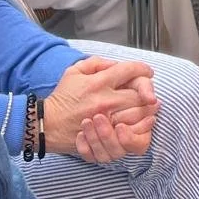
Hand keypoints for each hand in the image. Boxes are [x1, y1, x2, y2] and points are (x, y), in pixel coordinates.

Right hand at [44, 57, 159, 158]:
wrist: (47, 124)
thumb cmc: (62, 96)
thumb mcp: (74, 71)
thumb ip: (97, 63)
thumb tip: (116, 64)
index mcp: (99, 82)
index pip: (130, 71)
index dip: (143, 69)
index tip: (147, 72)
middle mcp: (105, 99)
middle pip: (139, 94)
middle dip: (149, 91)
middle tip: (152, 92)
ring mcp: (107, 120)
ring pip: (138, 113)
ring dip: (148, 109)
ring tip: (152, 106)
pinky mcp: (105, 136)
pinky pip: (130, 132)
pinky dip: (141, 127)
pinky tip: (144, 122)